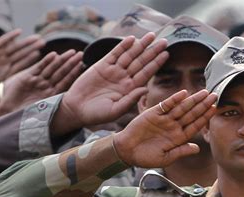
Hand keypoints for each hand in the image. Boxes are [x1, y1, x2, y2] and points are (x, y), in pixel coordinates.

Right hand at [0, 30, 44, 97]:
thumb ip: (4, 92)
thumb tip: (16, 102)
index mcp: (7, 73)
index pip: (22, 65)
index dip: (31, 60)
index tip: (43, 57)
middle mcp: (4, 63)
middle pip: (21, 54)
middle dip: (32, 48)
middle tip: (44, 42)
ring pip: (14, 47)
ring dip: (25, 43)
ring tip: (37, 37)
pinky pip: (2, 41)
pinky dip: (10, 37)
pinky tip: (19, 32)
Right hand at [0, 50, 82, 115]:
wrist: (8, 111)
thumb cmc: (24, 115)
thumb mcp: (40, 114)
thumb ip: (51, 111)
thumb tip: (67, 118)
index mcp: (52, 95)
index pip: (65, 82)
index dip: (74, 73)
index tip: (83, 66)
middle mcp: (46, 86)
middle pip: (61, 72)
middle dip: (70, 63)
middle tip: (81, 54)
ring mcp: (38, 81)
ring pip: (52, 68)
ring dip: (61, 60)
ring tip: (71, 52)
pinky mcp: (27, 77)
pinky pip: (38, 68)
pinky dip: (45, 61)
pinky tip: (53, 55)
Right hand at [52, 33, 168, 134]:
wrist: (76, 109)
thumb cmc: (97, 114)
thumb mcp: (115, 111)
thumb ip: (131, 100)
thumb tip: (146, 89)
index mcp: (129, 89)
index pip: (146, 74)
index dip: (156, 64)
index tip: (166, 54)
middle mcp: (123, 78)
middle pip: (141, 62)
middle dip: (152, 51)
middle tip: (164, 41)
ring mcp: (113, 71)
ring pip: (130, 55)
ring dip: (140, 45)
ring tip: (151, 35)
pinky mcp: (101, 66)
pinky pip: (114, 54)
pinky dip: (122, 46)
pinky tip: (131, 39)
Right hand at [114, 90, 216, 167]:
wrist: (126, 151)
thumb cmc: (145, 157)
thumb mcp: (165, 158)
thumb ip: (181, 151)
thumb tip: (197, 148)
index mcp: (178, 138)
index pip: (195, 125)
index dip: (205, 117)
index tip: (215, 109)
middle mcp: (173, 126)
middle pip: (191, 114)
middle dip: (203, 105)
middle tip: (215, 95)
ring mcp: (164, 119)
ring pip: (181, 108)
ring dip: (192, 100)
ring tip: (204, 92)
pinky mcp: (153, 113)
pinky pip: (166, 105)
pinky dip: (174, 99)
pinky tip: (183, 94)